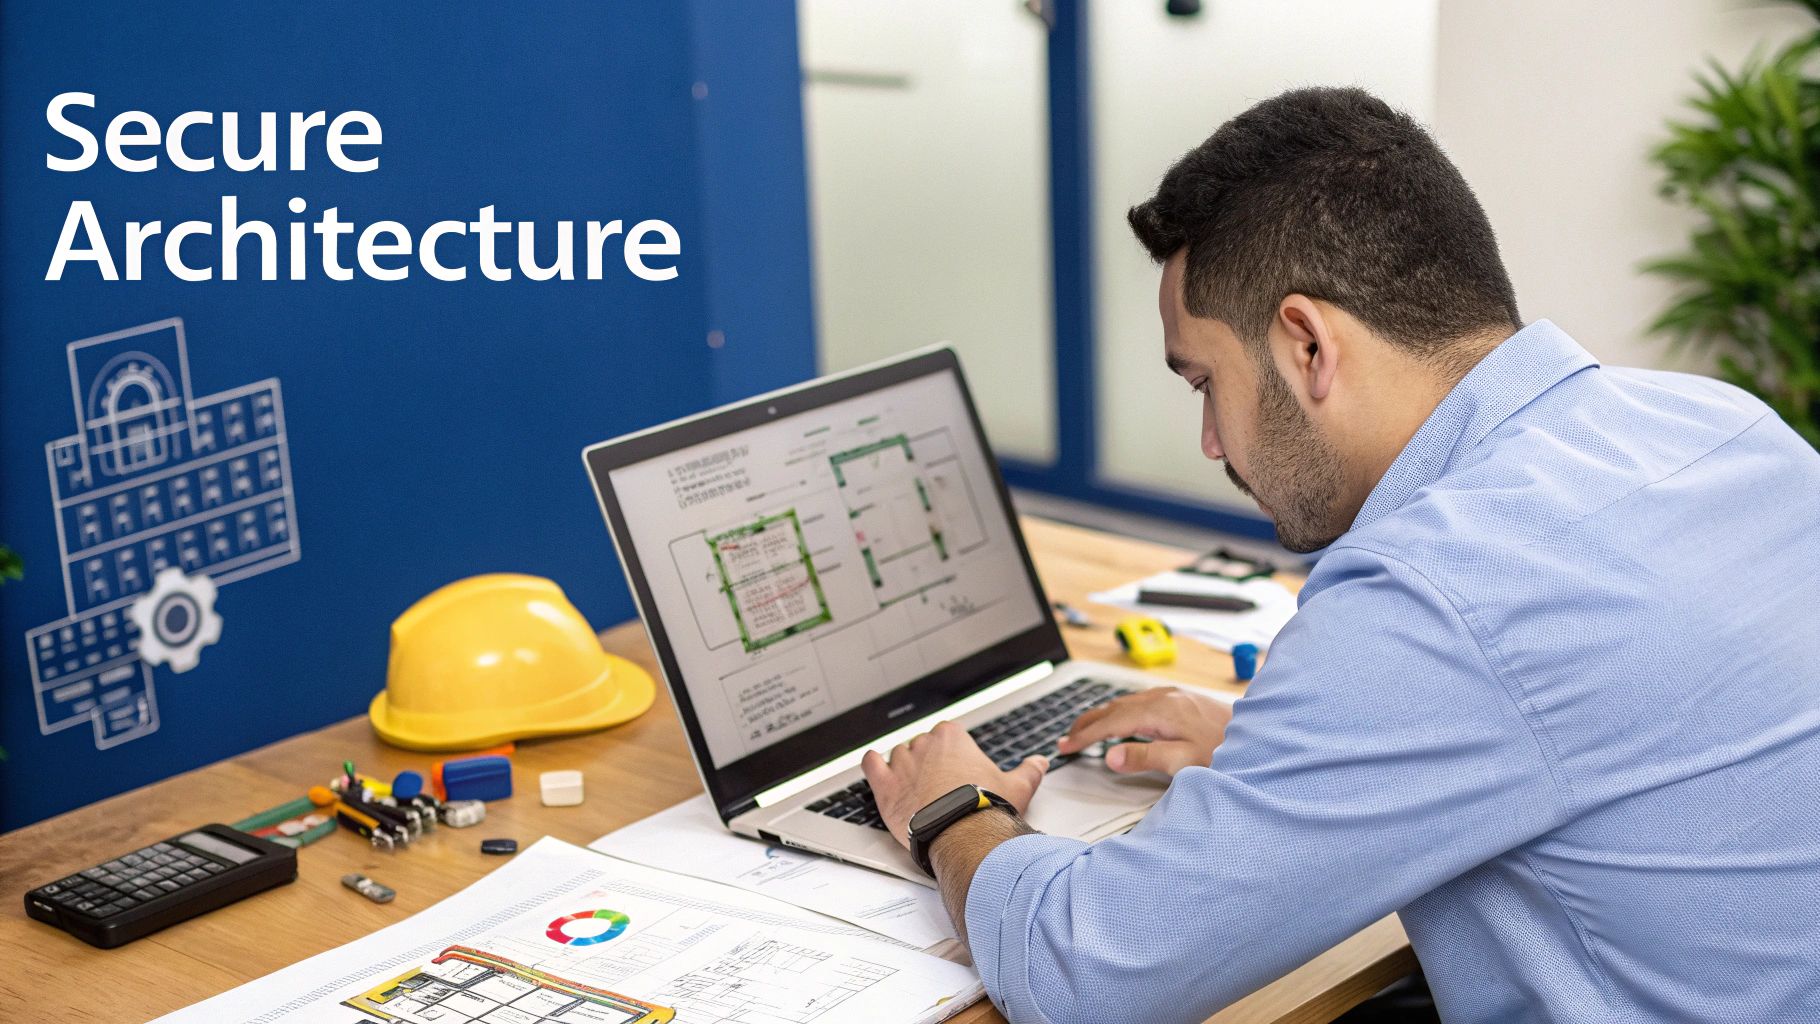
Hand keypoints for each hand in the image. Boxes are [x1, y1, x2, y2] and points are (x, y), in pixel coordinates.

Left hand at [861, 721, 1047, 848]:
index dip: (951, 753)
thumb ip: (1029, 771)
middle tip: (937, 784)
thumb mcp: (1016, 787)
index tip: (956, 768)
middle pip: (922, 745)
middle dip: (928, 762)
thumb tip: (1040, 763)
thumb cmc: (985, 809)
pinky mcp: (885, 785)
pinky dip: (872, 765)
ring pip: (897, 755)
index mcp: (951, 737)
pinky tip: (876, 767)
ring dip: (903, 767)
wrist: (961, 834)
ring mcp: (901, 764)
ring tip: (912, 785)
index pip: (946, 735)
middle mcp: (924, 744)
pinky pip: (871, 765)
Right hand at [1055, 686, 1232, 775]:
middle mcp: (1164, 697)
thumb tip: (1111, 757)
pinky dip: (1119, 710)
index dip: (1085, 735)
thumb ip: (1145, 758)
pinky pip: (1139, 701)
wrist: (1261, 738)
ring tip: (1085, 729)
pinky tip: (1119, 718)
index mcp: (1160, 711)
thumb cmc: (1226, 751)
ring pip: (1125, 702)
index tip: (1066, 746)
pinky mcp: (1180, 699)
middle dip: (1086, 723)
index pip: (1110, 722)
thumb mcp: (1184, 761)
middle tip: (1066, 738)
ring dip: (1102, 715)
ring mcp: (1172, 695)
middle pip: (1113, 707)